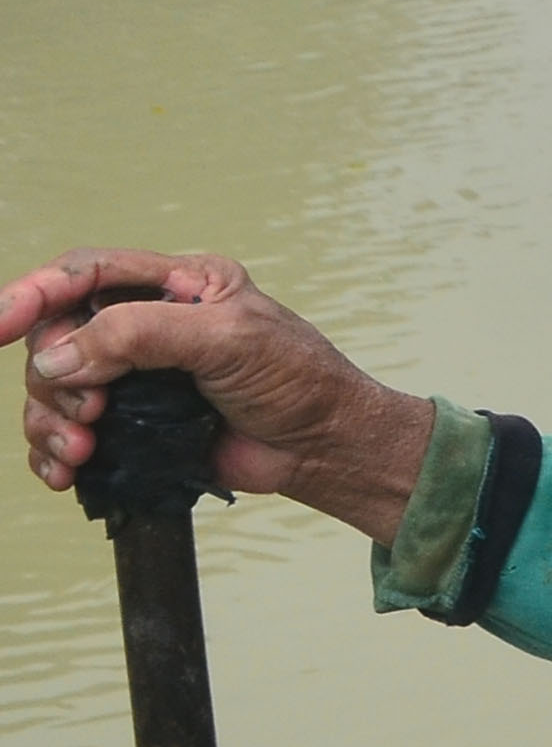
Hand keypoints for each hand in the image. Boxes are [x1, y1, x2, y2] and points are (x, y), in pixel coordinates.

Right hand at [13, 250, 436, 538]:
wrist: (324, 447)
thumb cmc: (298, 380)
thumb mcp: (228, 338)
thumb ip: (140, 334)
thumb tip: (60, 356)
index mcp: (177, 284)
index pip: (85, 273)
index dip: (33, 291)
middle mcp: (147, 323)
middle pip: (56, 335)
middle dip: (55, 377)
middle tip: (90, 411)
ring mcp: (136, 375)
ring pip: (52, 387)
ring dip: (51, 421)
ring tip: (83, 450)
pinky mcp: (131, 423)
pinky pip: (65, 432)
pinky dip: (54, 453)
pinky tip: (66, 473)